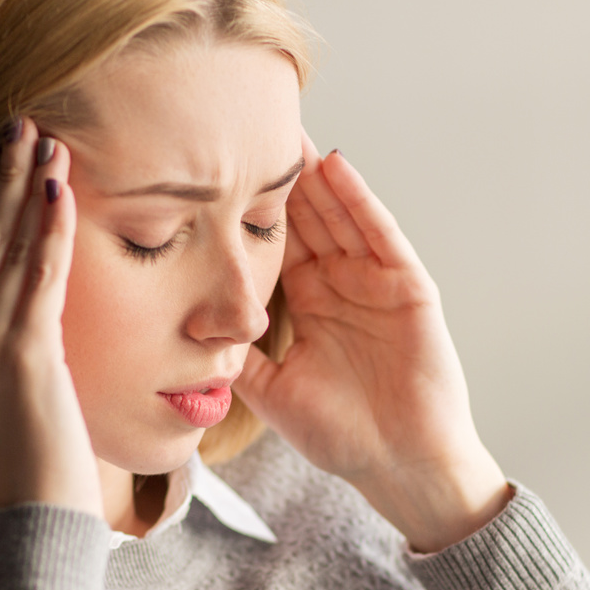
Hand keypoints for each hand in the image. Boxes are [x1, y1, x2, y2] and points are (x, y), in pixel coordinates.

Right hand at [0, 120, 102, 518]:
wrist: (35, 523)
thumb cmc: (32, 474)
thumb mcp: (1, 408)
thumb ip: (3, 362)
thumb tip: (25, 333)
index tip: (5, 162)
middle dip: (2, 180)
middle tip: (21, 124)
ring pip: (6, 251)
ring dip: (27, 189)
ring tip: (44, 139)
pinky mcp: (20, 356)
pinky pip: (39, 278)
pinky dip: (50, 230)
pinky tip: (61, 191)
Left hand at [234, 137, 508, 552]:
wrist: (400, 465)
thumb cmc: (343, 436)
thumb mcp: (272, 391)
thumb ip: (236, 358)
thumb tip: (181, 332)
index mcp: (308, 304)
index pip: (273, 241)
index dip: (245, 206)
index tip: (212, 168)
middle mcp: (341, 284)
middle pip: (306, 215)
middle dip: (277, 174)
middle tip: (243, 124)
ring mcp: (376, 281)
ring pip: (339, 214)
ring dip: (313, 173)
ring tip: (282, 128)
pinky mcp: (408, 287)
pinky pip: (381, 234)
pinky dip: (360, 200)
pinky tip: (335, 167)